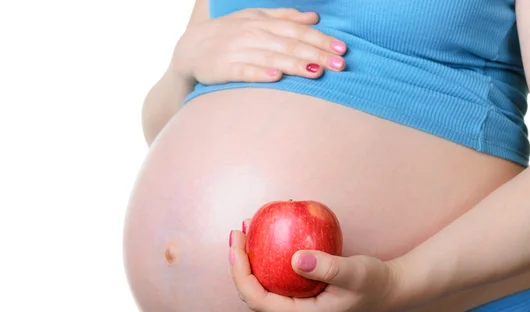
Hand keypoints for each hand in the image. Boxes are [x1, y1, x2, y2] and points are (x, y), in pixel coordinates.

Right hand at [170, 8, 346, 84]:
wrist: (188, 50)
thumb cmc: (228, 35)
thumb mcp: (254, 19)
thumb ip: (283, 17)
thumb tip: (313, 17)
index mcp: (261, 22)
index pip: (296, 30)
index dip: (320, 39)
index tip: (341, 49)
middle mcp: (250, 34)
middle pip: (288, 44)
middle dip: (316, 53)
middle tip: (339, 65)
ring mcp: (236, 51)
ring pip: (271, 56)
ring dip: (294, 64)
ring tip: (316, 72)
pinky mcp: (222, 69)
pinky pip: (243, 70)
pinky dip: (260, 73)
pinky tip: (276, 77)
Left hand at [229, 219, 399, 311]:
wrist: (389, 290)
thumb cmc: (374, 282)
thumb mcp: (355, 273)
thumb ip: (328, 267)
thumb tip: (296, 259)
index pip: (257, 300)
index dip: (240, 274)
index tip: (237, 245)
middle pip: (253, 294)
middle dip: (240, 264)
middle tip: (239, 231)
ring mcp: (297, 310)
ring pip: (262, 288)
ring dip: (250, 261)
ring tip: (247, 231)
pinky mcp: (301, 299)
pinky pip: (275, 281)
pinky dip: (266, 260)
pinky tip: (267, 238)